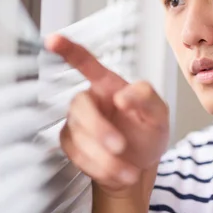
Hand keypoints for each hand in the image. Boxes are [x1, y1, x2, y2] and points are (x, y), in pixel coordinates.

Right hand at [45, 34, 169, 196]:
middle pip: (79, 106)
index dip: (68, 50)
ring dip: (104, 157)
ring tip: (128, 170)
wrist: (141, 167)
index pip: (85, 62)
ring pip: (77, 135)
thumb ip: (146, 98)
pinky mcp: (71, 145)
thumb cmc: (148, 132)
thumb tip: (121, 96)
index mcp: (108, 84)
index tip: (53, 40)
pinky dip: (99, 167)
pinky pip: (76, 154)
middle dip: (98, 130)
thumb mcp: (159, 113)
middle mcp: (89, 100)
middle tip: (120, 147)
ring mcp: (77, 123)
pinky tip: (118, 172)